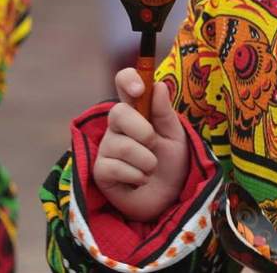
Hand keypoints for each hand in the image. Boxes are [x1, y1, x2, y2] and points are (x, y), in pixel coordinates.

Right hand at [93, 68, 188, 221]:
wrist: (169, 197)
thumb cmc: (172, 162)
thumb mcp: (175, 136)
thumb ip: (165, 113)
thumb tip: (159, 85)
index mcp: (137, 111)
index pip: (123, 83)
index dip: (128, 80)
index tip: (139, 90)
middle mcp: (117, 126)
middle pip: (118, 113)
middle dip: (143, 131)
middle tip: (154, 144)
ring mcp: (106, 148)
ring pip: (122, 146)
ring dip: (146, 161)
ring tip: (151, 168)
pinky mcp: (100, 171)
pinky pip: (115, 168)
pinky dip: (137, 177)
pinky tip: (139, 181)